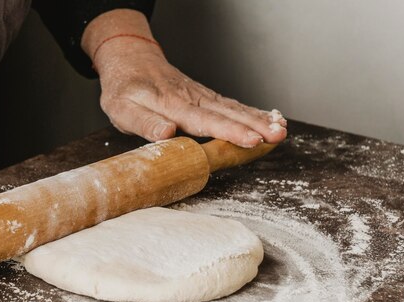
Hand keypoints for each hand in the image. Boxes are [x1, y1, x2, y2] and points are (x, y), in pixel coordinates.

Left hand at [82, 10, 287, 147]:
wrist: (130, 59)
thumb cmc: (124, 89)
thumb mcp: (122, 109)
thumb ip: (144, 123)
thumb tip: (167, 134)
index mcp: (171, 105)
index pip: (205, 121)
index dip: (230, 132)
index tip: (252, 139)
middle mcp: (192, 99)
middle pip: (227, 114)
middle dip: (255, 126)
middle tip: (279, 136)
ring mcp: (201, 96)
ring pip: (234, 108)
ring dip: (259, 119)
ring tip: (281, 130)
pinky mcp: (205, 97)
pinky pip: (231, 105)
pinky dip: (251, 112)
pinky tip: (268, 119)